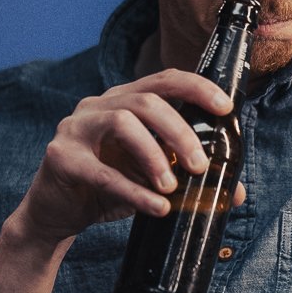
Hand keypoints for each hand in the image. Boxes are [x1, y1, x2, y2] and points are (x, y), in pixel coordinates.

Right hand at [9, 69, 245, 247]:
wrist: (56, 212)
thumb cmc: (108, 186)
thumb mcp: (152, 178)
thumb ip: (187, 177)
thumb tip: (235, 193)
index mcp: (123, 100)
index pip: (164, 80)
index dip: (197, 88)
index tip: (225, 108)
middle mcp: (98, 105)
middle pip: (146, 101)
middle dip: (180, 131)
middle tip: (200, 166)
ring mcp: (75, 128)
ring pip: (122, 123)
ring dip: (155, 156)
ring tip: (172, 187)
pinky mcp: (60, 158)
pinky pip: (102, 172)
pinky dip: (134, 192)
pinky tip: (158, 208)